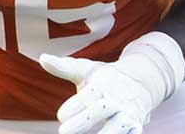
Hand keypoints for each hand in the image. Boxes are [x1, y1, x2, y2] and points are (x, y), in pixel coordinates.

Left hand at [39, 32, 184, 133]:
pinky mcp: (135, 125)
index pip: (88, 94)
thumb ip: (63, 68)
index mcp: (102, 84)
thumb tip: (42, 58)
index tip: (61, 116)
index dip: (75, 106)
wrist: (142, 80)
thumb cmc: (105, 78)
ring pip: (119, 126)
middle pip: (100, 110)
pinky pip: (131, 133)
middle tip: (63, 131)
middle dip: (83, 121)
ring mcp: (127, 113)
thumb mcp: (85, 70)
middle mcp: (115, 98)